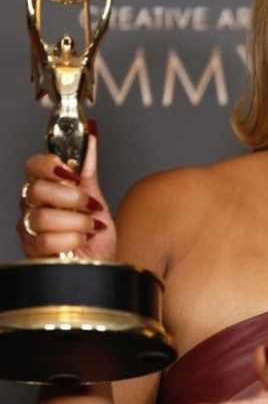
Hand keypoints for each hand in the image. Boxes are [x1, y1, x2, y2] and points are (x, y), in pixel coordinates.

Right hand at [18, 127, 114, 260]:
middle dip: (72, 198)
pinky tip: (80, 242)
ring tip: (89, 228)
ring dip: (77, 222)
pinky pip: (46, 241)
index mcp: (45, 189)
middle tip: (91, 207)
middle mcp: (32, 207)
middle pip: (37, 190)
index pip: (32, 166)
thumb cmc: (95, 236)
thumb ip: (88, 170)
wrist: (103, 266)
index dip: (49, 165)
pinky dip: (72, 240)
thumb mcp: (96, 199)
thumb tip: (91, 136)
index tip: (71, 173)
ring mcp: (29, 229)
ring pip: (43, 217)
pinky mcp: (32, 251)